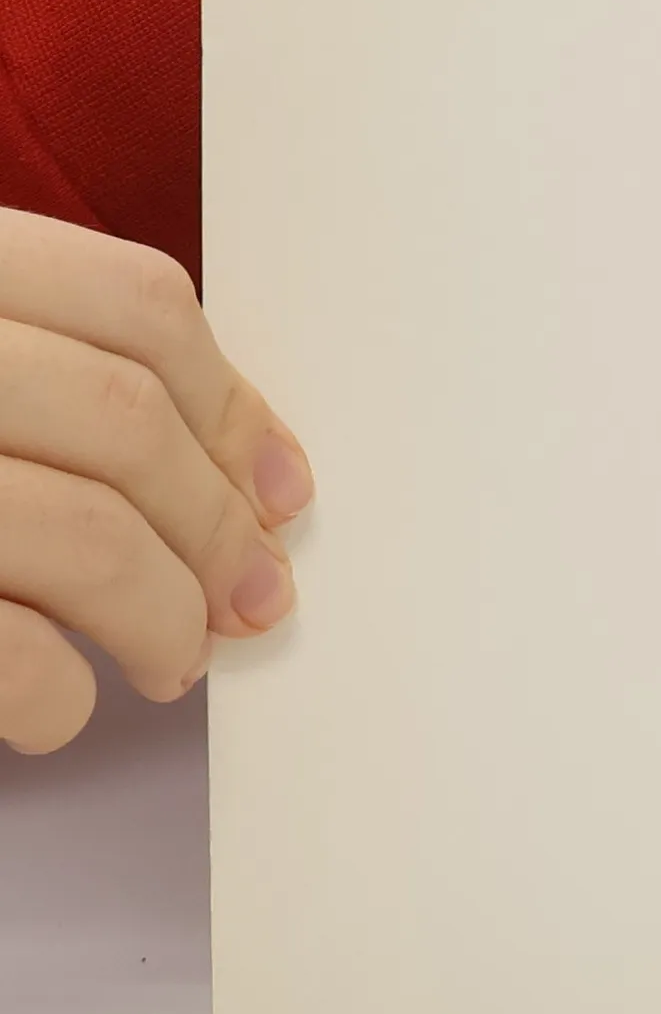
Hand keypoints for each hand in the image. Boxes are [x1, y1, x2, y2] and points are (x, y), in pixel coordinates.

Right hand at [0, 213, 312, 753]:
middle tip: (250, 600)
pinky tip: (56, 708)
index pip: (133, 305)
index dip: (232, 407)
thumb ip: (49, 380)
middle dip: (217, 528)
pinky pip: (8, 653)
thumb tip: (255, 482)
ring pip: (87, 534)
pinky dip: (59, 697)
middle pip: (125, 422)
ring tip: (170, 659)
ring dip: (164, 618)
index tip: (279, 490)